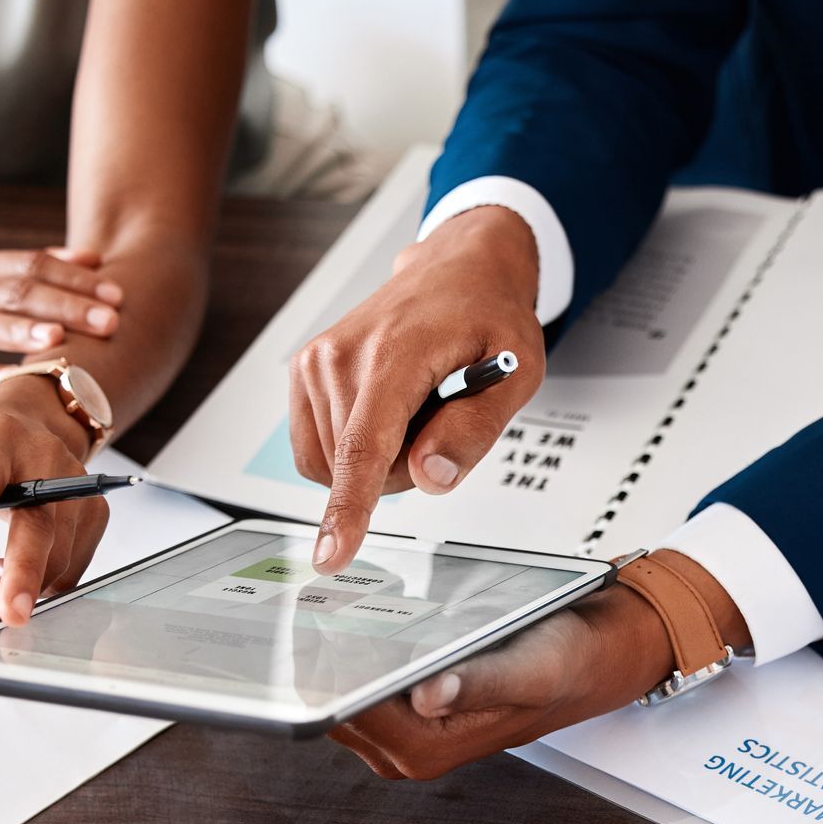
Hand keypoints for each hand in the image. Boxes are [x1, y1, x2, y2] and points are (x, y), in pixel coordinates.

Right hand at [0, 248, 119, 405]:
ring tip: (60, 337)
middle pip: (18, 292)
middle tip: (111, 320)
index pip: (32, 265)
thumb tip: (95, 259)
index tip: (117, 294)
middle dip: (67, 305)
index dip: (76, 278)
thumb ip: (35, 267)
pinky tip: (16, 382)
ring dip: (25, 330)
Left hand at [0, 374, 107, 629]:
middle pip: (38, 525)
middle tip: (7, 617)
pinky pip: (73, 564)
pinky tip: (9, 575)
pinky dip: (43, 584)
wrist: (29, 422)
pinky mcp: (95, 511)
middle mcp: (44, 460)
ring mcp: (78, 486)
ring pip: (58, 554)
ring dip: (19, 592)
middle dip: (22, 575)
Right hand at [290, 206, 543, 572]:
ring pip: (331, 463)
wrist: (459, 268)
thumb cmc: (491, 314)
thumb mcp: (517, 373)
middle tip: (442, 418)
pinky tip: (391, 408)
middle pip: (355, 467)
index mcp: (394, 353)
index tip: (331, 554)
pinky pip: (319, 447)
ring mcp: (316, 362)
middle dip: (401, 468)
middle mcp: (341, 354)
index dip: (348, 509)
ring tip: (418, 406)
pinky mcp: (305, 371)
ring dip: (378, 458)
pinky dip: (357, 445)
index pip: (363, 447)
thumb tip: (431, 477)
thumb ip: (475, 429)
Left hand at [328, 585, 672, 779]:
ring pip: (340, 693)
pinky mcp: (405, 710)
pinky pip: (359, 682)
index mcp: (428, 749)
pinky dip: (354, 651)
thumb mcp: (530, 669)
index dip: (325, 669)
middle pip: (334, 704)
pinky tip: (360, 619)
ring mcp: (403, 732)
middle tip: (316, 605)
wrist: (589, 656)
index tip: (312, 624)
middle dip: (321, 660)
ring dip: (334, 654)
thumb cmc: (565, 661)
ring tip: (333, 607)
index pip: (347, 711)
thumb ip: (480, 684)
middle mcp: (409, 750)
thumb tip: (428, 697)